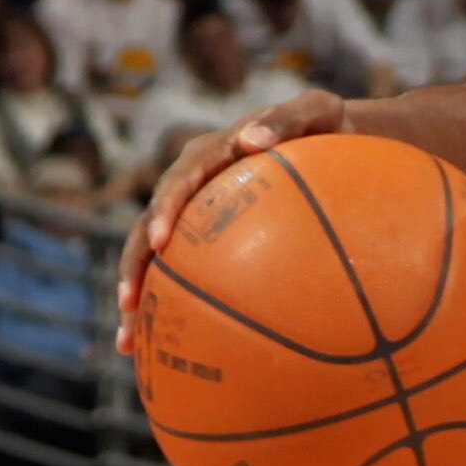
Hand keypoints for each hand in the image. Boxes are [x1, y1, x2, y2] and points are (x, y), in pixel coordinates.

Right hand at [118, 88, 346, 346]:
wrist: (337, 144)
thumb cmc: (330, 128)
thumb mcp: (319, 110)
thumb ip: (287, 119)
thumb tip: (252, 140)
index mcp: (212, 155)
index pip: (179, 183)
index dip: (166, 210)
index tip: (161, 242)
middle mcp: (194, 186)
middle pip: (151, 227)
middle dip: (135, 266)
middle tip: (129, 302)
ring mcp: (197, 216)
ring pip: (154, 258)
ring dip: (139, 297)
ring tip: (128, 340)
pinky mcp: (207, 243)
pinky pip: (185, 277)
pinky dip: (173, 311)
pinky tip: (165, 355)